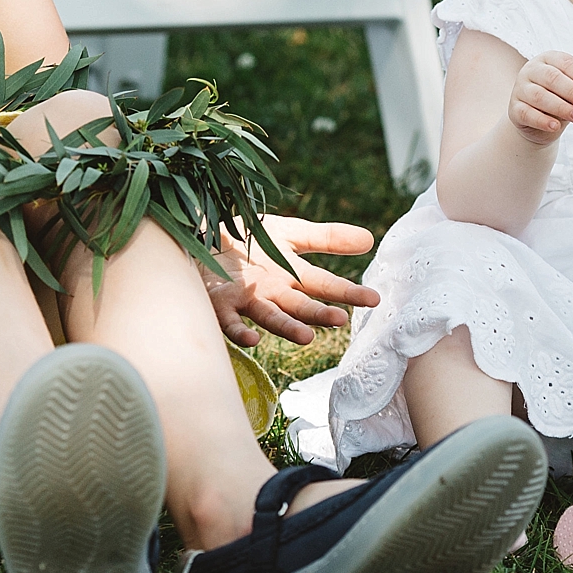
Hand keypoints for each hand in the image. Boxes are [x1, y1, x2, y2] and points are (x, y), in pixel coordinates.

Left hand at [205, 216, 377, 347]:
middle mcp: (272, 292)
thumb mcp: (289, 233)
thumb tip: (370, 239)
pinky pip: (230, 320)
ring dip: (288, 328)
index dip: (348, 292)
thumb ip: (327, 238)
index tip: (374, 300)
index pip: (325, 285)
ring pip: (271, 317)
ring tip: (306, 337)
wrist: (198, 236)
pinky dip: (241, 331)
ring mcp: (246, 300)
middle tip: (341, 319)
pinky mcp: (219, 303)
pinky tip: (252, 339)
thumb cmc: (245, 239)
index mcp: (291, 276)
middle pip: (300, 306)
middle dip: (320, 314)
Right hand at [508, 51, 572, 145]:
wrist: (539, 121)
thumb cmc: (559, 98)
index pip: (565, 63)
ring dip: (561, 107)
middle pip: (552, 78)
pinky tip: (555, 126)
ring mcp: (520, 89)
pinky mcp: (514, 109)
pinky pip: (527, 113)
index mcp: (548, 59)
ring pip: (539, 96)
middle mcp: (531, 70)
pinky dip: (542, 121)